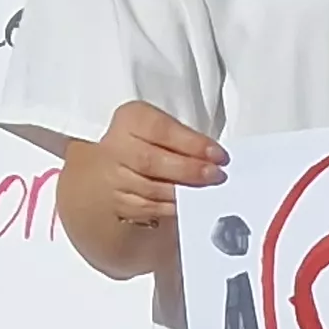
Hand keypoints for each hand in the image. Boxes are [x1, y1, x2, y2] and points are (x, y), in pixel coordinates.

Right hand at [78, 99, 221, 228]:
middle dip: (188, 170)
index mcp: (130, 120)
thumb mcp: (160, 127)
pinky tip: (187, 205)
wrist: (110, 168)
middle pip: (150, 161)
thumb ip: (182, 138)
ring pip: (148, 188)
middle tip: (216, 176)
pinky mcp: (117, 202)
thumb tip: (212, 158)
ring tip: (206, 191)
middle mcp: (116, 147)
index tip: (218, 155)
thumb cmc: (145, 143)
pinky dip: (170, 208)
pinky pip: (145, 208)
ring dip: (182, 192)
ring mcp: (113, 177)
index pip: (160, 129)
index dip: (192, 143)